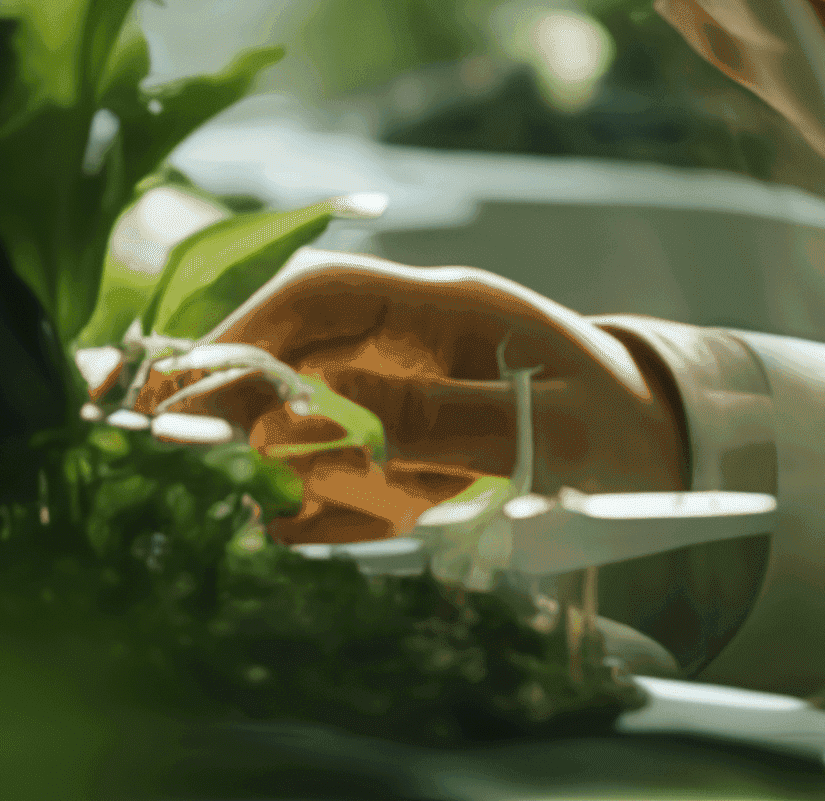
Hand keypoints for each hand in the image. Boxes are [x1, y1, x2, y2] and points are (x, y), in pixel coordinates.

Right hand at [131, 257, 687, 543]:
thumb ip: (437, 420)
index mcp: (444, 309)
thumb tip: (326, 413)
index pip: (322, 295)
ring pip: (291, 413)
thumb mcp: (544, 426)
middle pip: (287, 351)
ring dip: (235, 447)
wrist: (672, 463)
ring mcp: (399, 403)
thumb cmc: (619, 431)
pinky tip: (239, 530)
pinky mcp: (400, 462)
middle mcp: (408, 347)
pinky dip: (278, 503)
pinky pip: (321, 475)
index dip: (246, 328)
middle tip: (152, 442)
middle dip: (218, 392)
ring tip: (172, 487)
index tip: (190, 380)